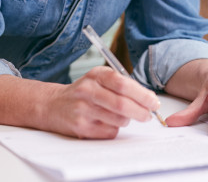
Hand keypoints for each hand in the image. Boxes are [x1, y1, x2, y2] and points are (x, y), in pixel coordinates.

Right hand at [44, 66, 161, 138]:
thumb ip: (121, 84)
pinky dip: (115, 129)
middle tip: (148, 115)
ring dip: (127, 120)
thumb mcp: (99, 79)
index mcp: (96, 75)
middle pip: (122, 104)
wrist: (52, 105)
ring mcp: (83, 109)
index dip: (142, 94)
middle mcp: (88, 90)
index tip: (154, 102)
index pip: (123, 84)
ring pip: (118, 119)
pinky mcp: (80, 127)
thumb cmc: (84, 92)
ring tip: (124, 116)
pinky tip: (108, 123)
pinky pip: (109, 131)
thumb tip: (148, 99)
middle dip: (141, 111)